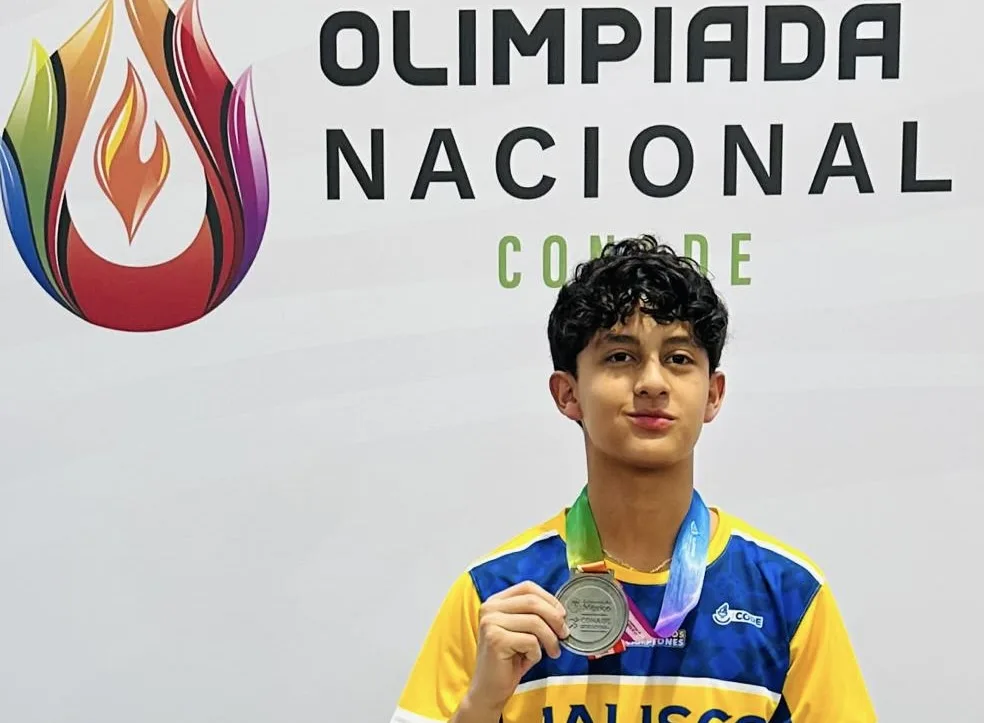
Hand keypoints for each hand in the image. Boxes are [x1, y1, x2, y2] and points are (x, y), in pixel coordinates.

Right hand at [463, 581, 569, 715]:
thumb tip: (561, 611)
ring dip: (550, 639)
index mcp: (496, 601)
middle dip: (555, 618)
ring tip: (552, 652)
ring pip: (535, 622)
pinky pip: (530, 641)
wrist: (489, 689)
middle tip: (565, 634)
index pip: (527, 587)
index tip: (562, 614)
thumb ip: (534, 615)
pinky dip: (537, 653)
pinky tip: (529, 660)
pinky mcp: (495, 639)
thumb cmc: (509, 660)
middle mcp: (490, 608)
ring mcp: (491, 623)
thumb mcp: (522, 631)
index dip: (549, 598)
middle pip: (533, 602)